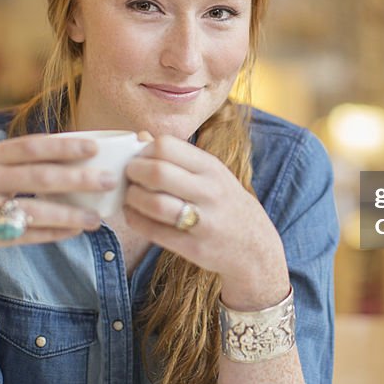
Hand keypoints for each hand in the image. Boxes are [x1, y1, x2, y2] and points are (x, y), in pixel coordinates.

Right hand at [0, 134, 114, 273]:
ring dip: (70, 214)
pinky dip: (52, 234)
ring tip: (97, 218)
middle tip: (109, 180)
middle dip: (78, 179)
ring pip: (34, 210)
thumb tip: (72, 155)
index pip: (30, 146)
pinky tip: (74, 232)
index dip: (64, 146)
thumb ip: (17, 163)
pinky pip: (25, 236)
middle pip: (38, 177)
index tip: (94, 148)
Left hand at [123, 134, 290, 309]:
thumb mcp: (210, 173)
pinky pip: (154, 232)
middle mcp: (210, 191)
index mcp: (212, 167)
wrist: (253, 246)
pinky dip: (136, 220)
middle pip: (157, 173)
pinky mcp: (194, 247)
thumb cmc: (223, 203)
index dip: (144, 150)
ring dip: (133, 198)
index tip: (139, 158)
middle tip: (129, 177)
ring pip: (154, 204)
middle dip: (133, 173)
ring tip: (131, 197)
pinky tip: (134, 214)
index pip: (166, 146)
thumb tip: (140, 136)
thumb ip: (177, 155)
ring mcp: (204, 221)